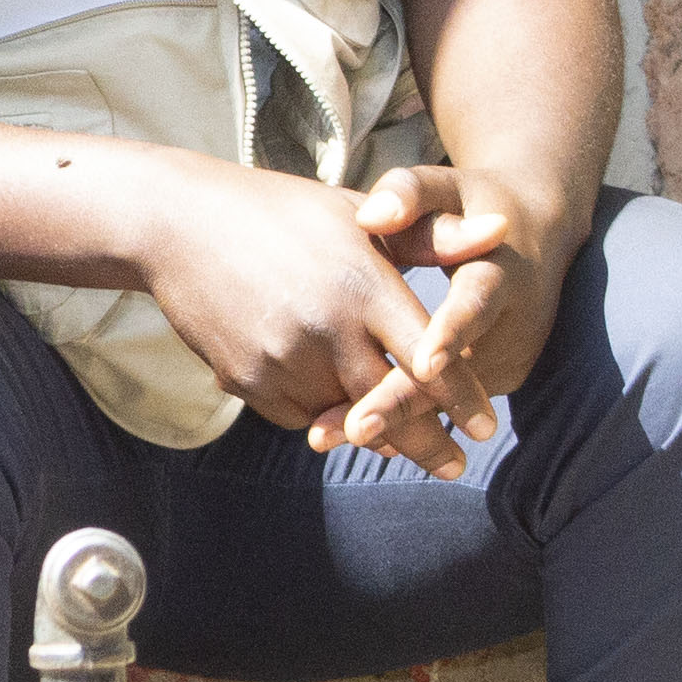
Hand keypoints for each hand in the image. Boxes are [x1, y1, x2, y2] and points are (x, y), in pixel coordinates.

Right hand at [123, 160, 474, 477]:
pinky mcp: (244, 379)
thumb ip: (432, 238)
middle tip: (455, 469)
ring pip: (343, 414)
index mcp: (363, 284)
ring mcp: (281, 358)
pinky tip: (325, 399)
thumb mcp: (358, 215)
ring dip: (370, 429)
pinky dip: (317, 412)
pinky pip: (297, 414)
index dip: (463, 399)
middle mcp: (326, 327)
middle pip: (391, 405)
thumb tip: (504, 232)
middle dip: (428, 443)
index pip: (430, 357)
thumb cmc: (281, 212)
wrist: (177, 225)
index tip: (485, 430)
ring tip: (394, 441)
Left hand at [330, 166, 568, 467]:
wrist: (528, 234)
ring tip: (324, 436)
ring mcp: (504, 359)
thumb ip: (410, 193)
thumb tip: (371, 214)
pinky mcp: (489, 378)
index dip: (453, 333)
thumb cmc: (468, 202)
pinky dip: (392, 417)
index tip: (425, 363)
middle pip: (457, 372)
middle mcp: (511, 326)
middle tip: (356, 427)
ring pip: (443, 399)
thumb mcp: (445, 187)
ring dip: (388, 421)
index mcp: (503, 272)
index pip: (477, 304)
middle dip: (405, 400)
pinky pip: (438, 403)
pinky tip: (333, 429)